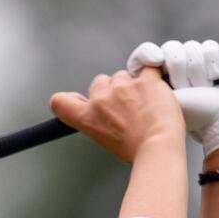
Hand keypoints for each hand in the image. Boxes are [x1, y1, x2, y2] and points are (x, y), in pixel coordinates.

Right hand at [49, 67, 184, 163]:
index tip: (79, 100)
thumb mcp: (106, 140)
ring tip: (147, 106)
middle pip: (100, 81)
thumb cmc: (137, 150)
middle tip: (128, 108)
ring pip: (124, 75)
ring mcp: (123, 86)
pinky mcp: (145, 79)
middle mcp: (101, 99)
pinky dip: (153, 75)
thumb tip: (101, 113)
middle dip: (113, 90)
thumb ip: (98, 121)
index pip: (60, 102)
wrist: (158, 148)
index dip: (68, 98)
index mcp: (87, 118)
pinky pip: (149, 67)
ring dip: (134, 85)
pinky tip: (158, 87)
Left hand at [127, 39, 218, 154]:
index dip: (149, 54)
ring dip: (197, 71)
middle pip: (171, 49)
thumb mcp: (159, 103)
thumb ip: (142, 86)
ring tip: (203, 88)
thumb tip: (133, 71)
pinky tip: (216, 77)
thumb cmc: (190, 116)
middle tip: (186, 88)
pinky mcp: (213, 59)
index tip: (156, 61)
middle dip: (180, 70)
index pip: (145, 54)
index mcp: (156, 79)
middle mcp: (174, 68)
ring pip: (190, 48)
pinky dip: (213, 62)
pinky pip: (209, 47)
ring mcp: (194, 63)